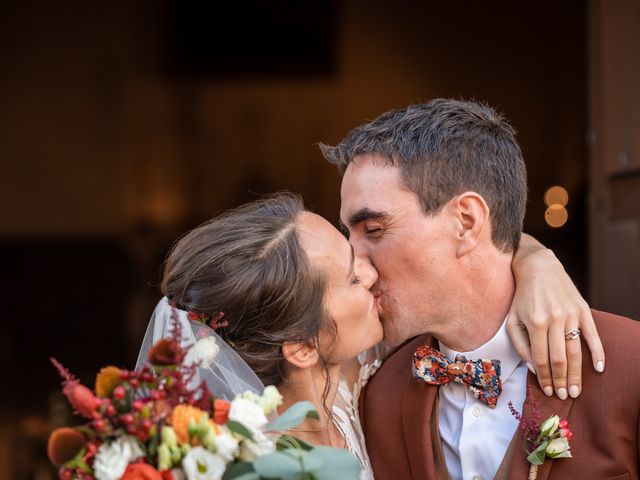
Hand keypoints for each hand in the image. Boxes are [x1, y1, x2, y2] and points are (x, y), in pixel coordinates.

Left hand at [508, 235, 604, 399]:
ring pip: (576, 351)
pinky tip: (598, 368)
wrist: (538, 268)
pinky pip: (592, 334)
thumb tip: (535, 369)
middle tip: (563, 396)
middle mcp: (555, 319)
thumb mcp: (512, 320)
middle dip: (561, 381)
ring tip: (575, 390)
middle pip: (560, 358)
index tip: (547, 390)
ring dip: (576, 374)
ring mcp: (571, 314)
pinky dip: (597, 352)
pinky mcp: (583, 309)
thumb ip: (521, 345)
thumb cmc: (522, 297)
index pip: (541, 358)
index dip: (545, 377)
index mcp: (535, 322)